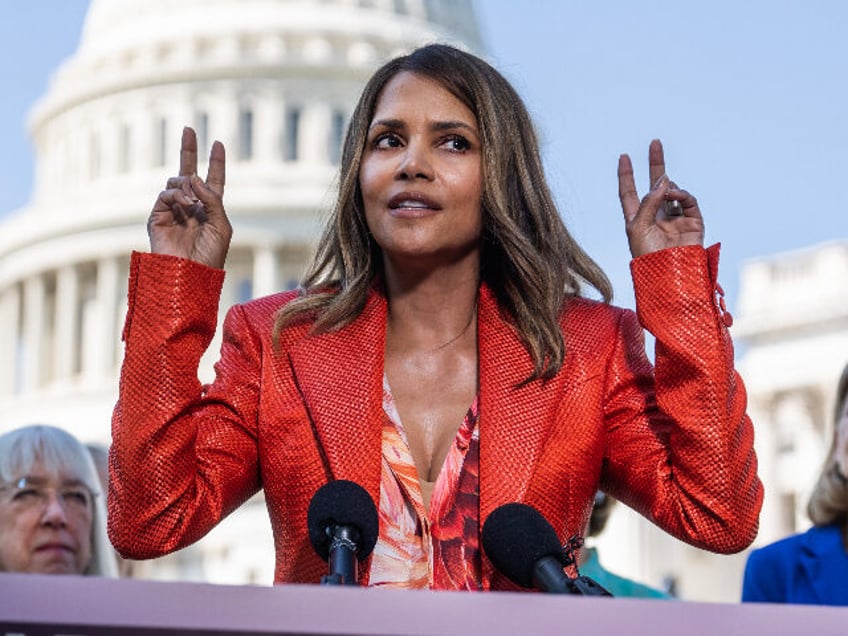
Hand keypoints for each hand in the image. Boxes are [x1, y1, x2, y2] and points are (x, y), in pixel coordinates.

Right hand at [147, 126, 231, 268]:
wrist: (189, 274)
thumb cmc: (211, 255)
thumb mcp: (222, 225)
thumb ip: (212, 198)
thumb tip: (193, 177)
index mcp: (211, 210)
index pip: (213, 181)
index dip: (216, 162)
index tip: (218, 143)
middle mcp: (191, 207)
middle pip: (189, 173)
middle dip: (189, 150)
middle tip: (189, 128)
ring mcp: (173, 211)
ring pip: (177, 182)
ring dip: (187, 186)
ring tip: (193, 202)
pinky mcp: (158, 217)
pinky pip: (165, 194)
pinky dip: (176, 194)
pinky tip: (185, 203)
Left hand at [618, 139, 703, 257]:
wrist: (670, 274)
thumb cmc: (647, 256)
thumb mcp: (638, 227)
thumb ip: (649, 200)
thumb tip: (665, 179)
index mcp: (636, 220)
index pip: (629, 193)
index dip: (626, 176)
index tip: (624, 157)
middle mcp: (655, 217)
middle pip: (654, 185)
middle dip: (655, 164)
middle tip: (654, 143)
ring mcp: (675, 219)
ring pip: (672, 190)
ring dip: (667, 186)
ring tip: (666, 190)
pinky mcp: (692, 221)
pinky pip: (687, 199)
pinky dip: (681, 193)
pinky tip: (675, 194)